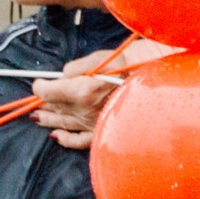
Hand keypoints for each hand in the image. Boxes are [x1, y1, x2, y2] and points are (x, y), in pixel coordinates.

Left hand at [32, 38, 171, 149]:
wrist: (164, 85)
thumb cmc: (137, 66)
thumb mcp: (105, 57)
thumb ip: (79, 66)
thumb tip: (64, 75)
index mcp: (81, 91)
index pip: (47, 91)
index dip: (40, 86)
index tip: (40, 82)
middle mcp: (84, 110)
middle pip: (53, 107)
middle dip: (42, 102)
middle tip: (35, 99)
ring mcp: (93, 123)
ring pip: (61, 123)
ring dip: (47, 119)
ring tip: (36, 117)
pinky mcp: (104, 132)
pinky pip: (79, 141)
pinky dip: (65, 140)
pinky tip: (55, 136)